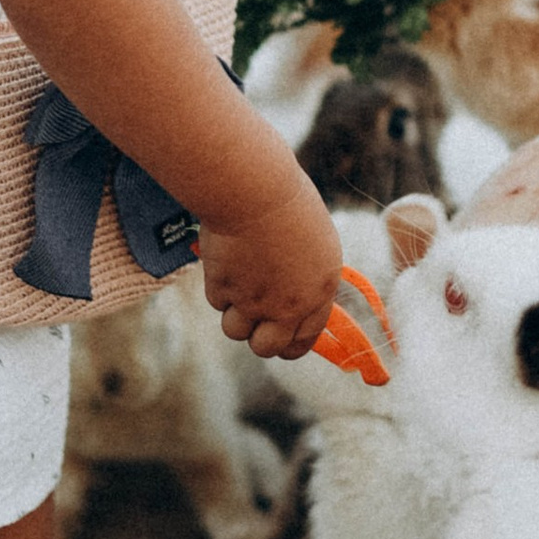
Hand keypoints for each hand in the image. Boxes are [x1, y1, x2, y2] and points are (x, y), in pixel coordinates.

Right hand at [199, 169, 344, 361]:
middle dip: (259, 339)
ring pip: (236, 331)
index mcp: (321, 289)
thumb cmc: (286, 202)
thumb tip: (291, 300)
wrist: (254, 191)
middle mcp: (291, 304)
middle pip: (269, 348)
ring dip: (234, 313)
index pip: (307, 336)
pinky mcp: (226, 291)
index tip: (280, 341)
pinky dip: (218, 285)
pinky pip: (217, 302)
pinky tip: (225, 258)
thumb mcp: (312, 240)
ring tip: (236, 281)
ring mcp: (256, 301)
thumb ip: (304, 275)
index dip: (290, 344)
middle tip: (252, 321)